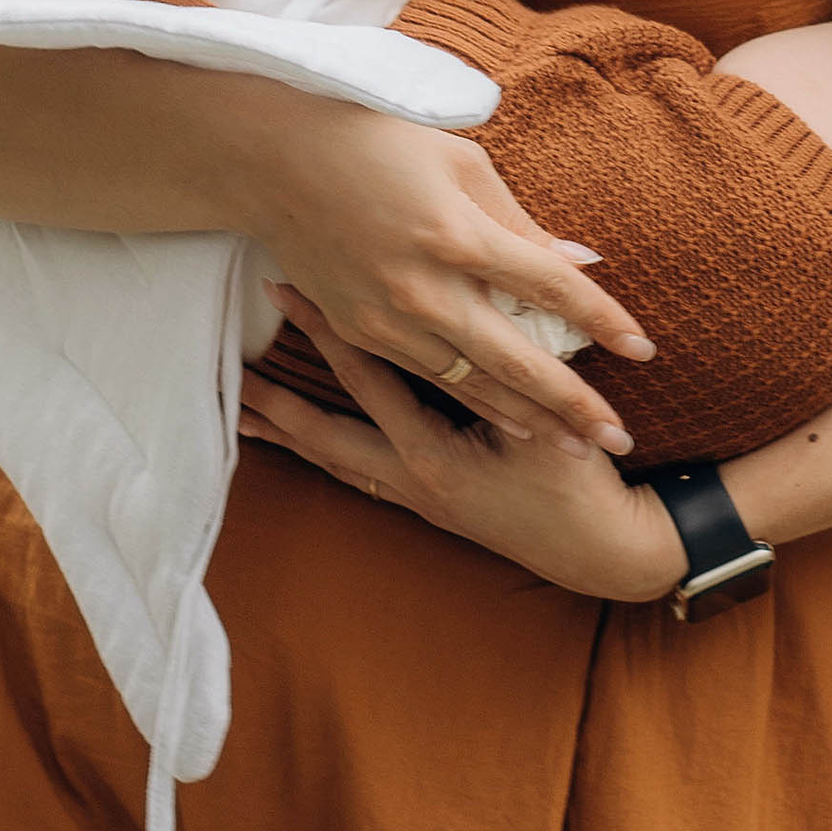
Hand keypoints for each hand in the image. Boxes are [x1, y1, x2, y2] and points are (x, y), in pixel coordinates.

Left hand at [242, 294, 683, 601]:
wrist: (600, 550)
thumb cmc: (582, 479)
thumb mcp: (556, 415)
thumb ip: (527, 352)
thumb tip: (519, 279)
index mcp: (436, 454)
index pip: (368, 379)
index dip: (328, 330)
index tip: (289, 289)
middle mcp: (411, 479)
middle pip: (323, 436)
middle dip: (274, 400)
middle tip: (231, 365)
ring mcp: (413, 496)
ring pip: (332, 461)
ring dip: (285, 432)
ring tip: (237, 407)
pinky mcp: (422, 503)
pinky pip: (353, 473)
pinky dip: (318, 452)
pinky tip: (294, 442)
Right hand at [259, 100, 651, 453]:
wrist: (273, 156)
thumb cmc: (378, 139)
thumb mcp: (462, 163)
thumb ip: (520, 222)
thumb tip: (579, 261)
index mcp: (455, 232)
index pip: (548, 284)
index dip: (601, 318)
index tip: (645, 349)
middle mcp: (421, 286)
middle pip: (515, 358)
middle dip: (572, 404)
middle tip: (619, 440)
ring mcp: (383, 315)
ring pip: (468, 383)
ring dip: (523, 417)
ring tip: (570, 446)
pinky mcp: (355, 328)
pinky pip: (422, 376)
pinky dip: (468, 400)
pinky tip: (503, 418)